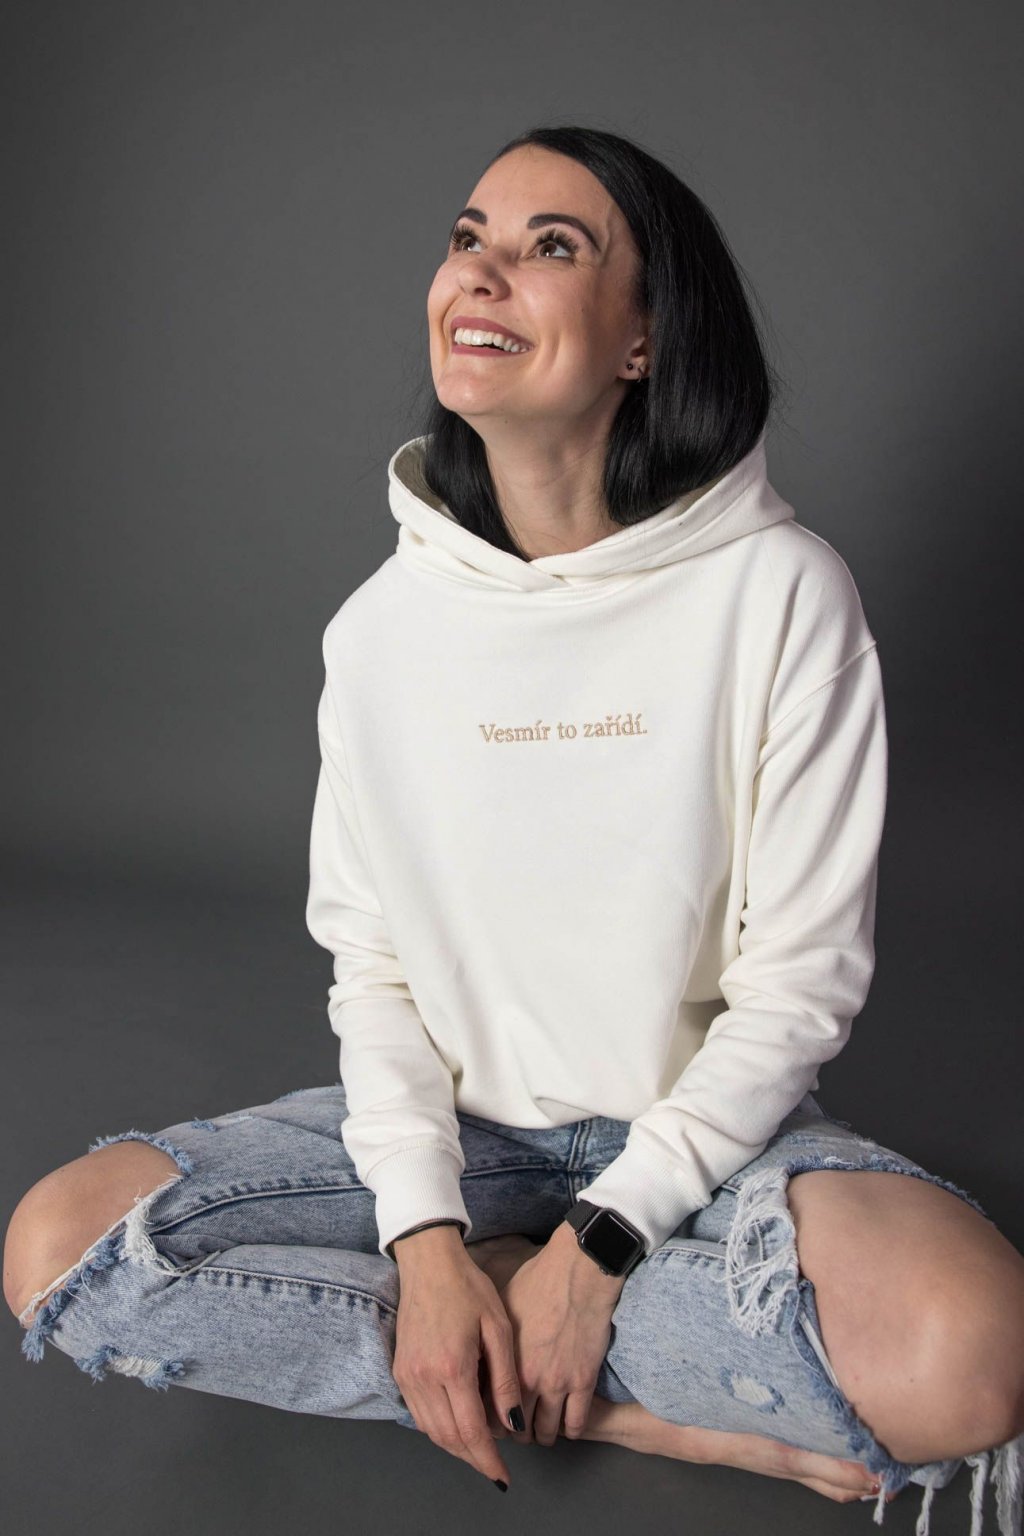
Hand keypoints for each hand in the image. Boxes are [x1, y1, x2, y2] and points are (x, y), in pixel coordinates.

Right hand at [391, 1225, 523, 1487]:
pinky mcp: (399, 1371)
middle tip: (495, 1468)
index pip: (471, 1431)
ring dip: (456, 1447)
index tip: (504, 1477)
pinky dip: (439, 1429)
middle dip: (473, 1459)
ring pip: (431, 1431)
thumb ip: (505, 1379)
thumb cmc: (469, 1288)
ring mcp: (407, 1376)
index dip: (488, 1459)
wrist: (428, 1262)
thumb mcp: (498, 1328)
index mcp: (452, 1367)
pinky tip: (457, 1426)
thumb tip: (513, 1424)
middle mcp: (423, 1378)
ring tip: (480, 1451)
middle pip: (448, 1438)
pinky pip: (418, 1415)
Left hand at [492, 1221, 626, 1445]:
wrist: (577, 1271)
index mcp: (504, 1362)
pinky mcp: (584, 1381)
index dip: (487, 1419)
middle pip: (514, 1427)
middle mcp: (527, 1379)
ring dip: (541, 1435)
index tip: (491, 1417)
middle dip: (513, 1431)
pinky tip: (565, 1424)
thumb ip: (489, 1340)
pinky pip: (576, 1424)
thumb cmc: (538, 1280)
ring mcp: (558, 1383)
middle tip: (515, 1426)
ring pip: (546, 1432)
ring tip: (539, 1428)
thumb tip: (476, 1355)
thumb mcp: (501, 1307)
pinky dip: (569, 1430)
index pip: (486, 1410)